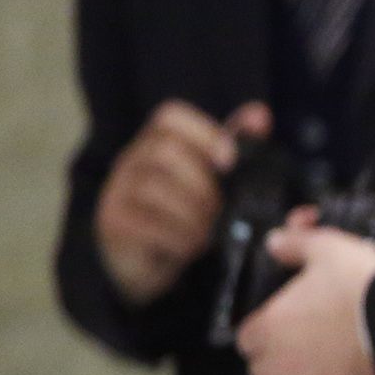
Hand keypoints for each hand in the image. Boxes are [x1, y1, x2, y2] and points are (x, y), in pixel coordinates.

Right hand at [95, 100, 267, 304]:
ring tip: (211, 231)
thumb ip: (235, 145)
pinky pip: (146, 224)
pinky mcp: (114, 224)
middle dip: (203, 182)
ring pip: (155, 188)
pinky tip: (193, 246)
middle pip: (164, 151)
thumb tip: (260, 113)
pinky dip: (179, 237)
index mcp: (157, 142)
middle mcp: (132, 161)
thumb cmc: (186, 212)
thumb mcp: (213, 179)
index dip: (203, 133)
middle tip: (222, 208)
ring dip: (193, 213)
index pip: (170, 117)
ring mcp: (118, 191)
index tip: (230, 160)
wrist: (150, 260)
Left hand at [234, 219, 374, 374]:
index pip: (246, 339)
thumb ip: (295, 244)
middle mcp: (279, 366)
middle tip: (301, 352)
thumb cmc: (358, 280)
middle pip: (260, 374)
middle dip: (276, 366)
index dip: (263, 332)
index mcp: (268, 328)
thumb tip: (274, 242)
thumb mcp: (326, 248)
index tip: (281, 324)